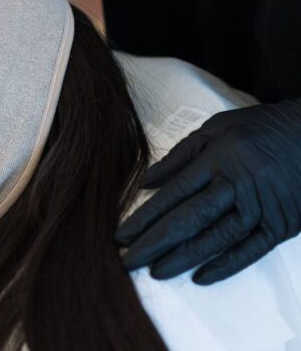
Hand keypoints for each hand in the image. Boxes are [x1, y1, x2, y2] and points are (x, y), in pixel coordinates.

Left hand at [115, 98, 300, 284]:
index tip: (122, 236)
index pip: (174, 194)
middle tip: (129, 262)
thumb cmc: (259, 129)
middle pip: (190, 219)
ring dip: (184, 258)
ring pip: (217, 238)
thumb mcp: (216, 127)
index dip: (145, 217)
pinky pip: (251, 250)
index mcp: (219, 158)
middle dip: (155, 244)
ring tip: (156, 272)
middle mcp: (239, 184)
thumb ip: (179, 155)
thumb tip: (145, 183)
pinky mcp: (282, 224)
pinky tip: (201, 276)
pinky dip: (226, 265)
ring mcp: (262, 207)